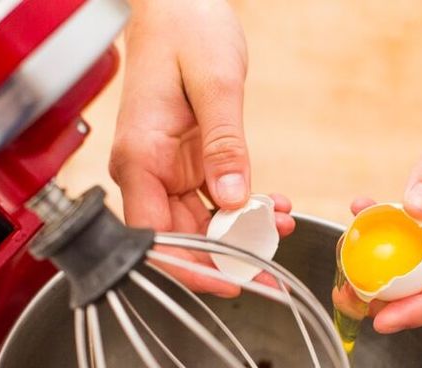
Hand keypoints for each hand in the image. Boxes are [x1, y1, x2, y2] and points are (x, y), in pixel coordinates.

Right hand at [109, 0, 293, 293]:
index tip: (230, 285)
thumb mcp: (215, 84)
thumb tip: (232, 200)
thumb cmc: (185, 28)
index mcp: (140, 157)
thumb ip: (224, 145)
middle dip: (224, 261)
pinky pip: (210, 201)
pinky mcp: (184, 162)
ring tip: (281, 231)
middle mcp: (146, 170)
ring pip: (198, 224)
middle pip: (178, 239)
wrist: (179, 3)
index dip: (190, 268)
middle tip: (270, 273)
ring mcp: (165, 168)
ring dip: (239, 236)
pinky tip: (272, 209)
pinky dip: (241, 211)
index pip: (154, 237)